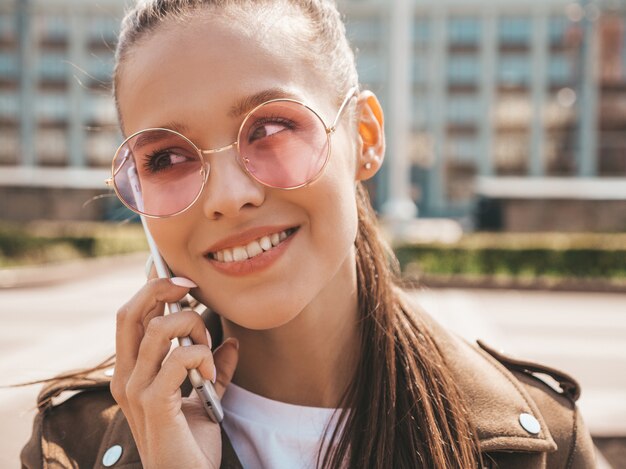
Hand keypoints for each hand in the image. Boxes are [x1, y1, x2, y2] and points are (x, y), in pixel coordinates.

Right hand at [110, 277, 238, 468]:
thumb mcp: (205, 398)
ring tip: (207, 350)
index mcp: (132, 372)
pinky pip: (176, 359)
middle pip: (129, 312)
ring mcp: (134, 390)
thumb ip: (215, 369)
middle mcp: (125, 377)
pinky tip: (209, 374)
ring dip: (191, 328)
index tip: (181, 280)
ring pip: (157, 329)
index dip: (151, 289)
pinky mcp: (152, 404)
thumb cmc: (192, 443)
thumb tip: (232, 341)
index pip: (129, 316)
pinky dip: (200, 357)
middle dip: (160, 289)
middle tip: (193, 290)